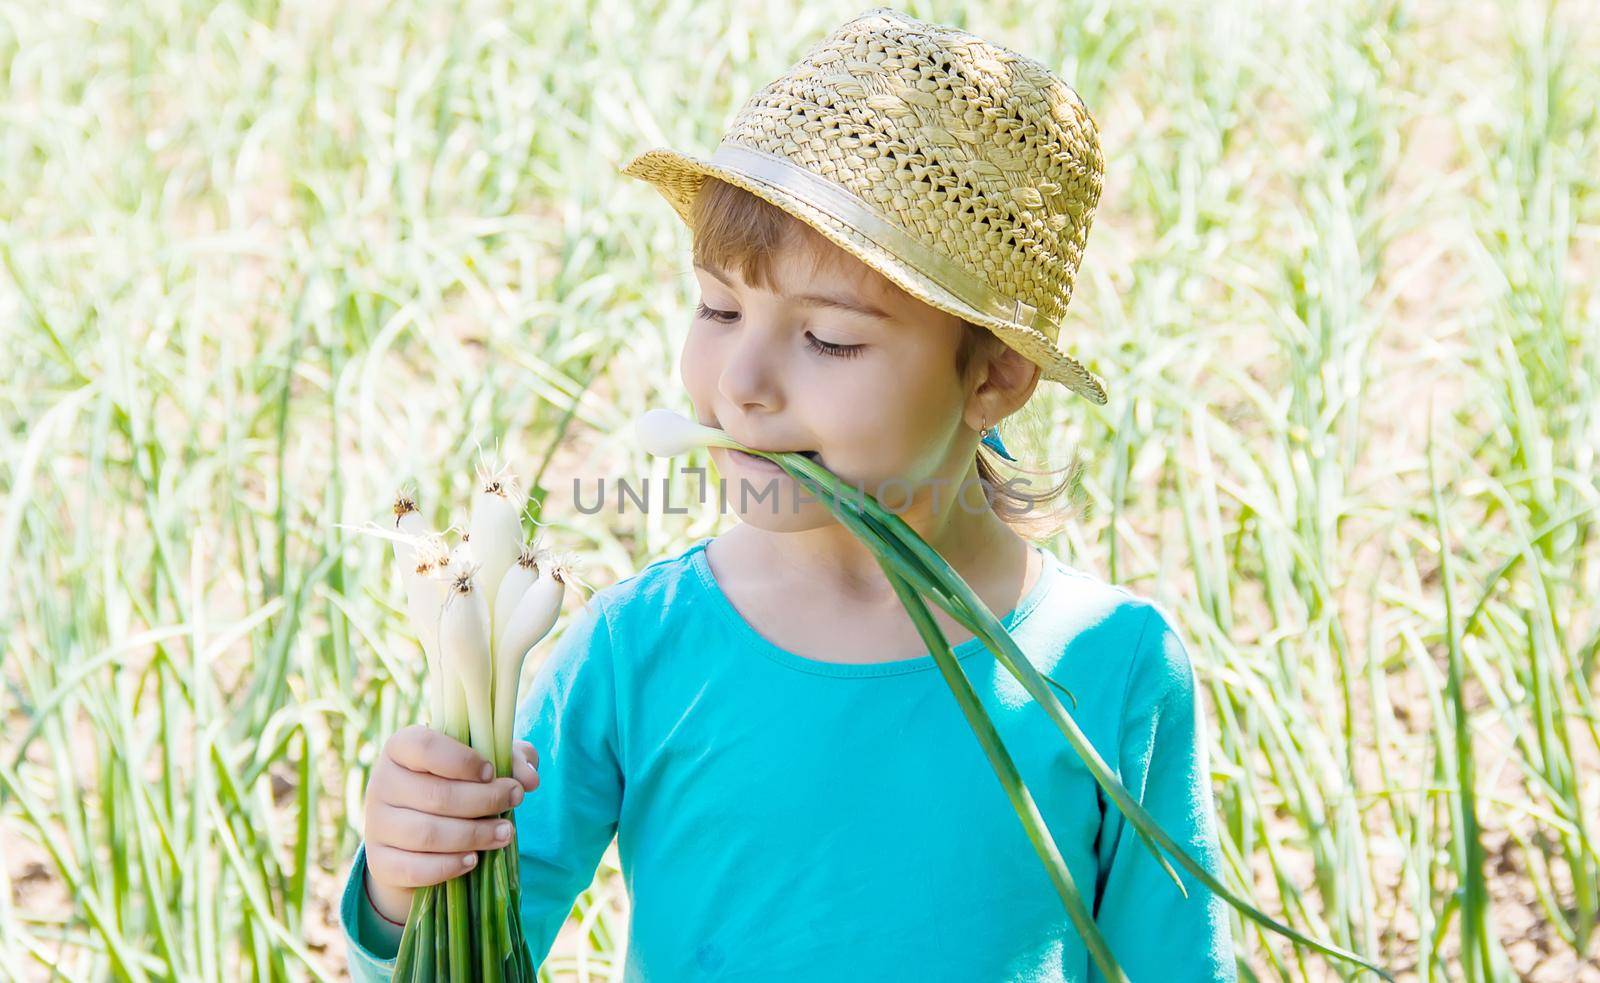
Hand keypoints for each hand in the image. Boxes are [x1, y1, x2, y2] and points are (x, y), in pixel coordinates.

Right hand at [362, 725, 540, 923]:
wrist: (416, 836)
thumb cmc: (456, 785)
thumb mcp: (483, 764)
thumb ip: (511, 759)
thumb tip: (529, 778)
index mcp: (401, 748)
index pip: (424, 746)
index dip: (462, 760)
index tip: (492, 771)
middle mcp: (382, 783)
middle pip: (435, 794)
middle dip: (484, 800)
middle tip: (515, 800)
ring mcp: (376, 824)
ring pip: (427, 834)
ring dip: (474, 835)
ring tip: (505, 834)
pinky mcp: (379, 861)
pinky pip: (413, 868)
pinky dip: (447, 866)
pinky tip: (473, 860)